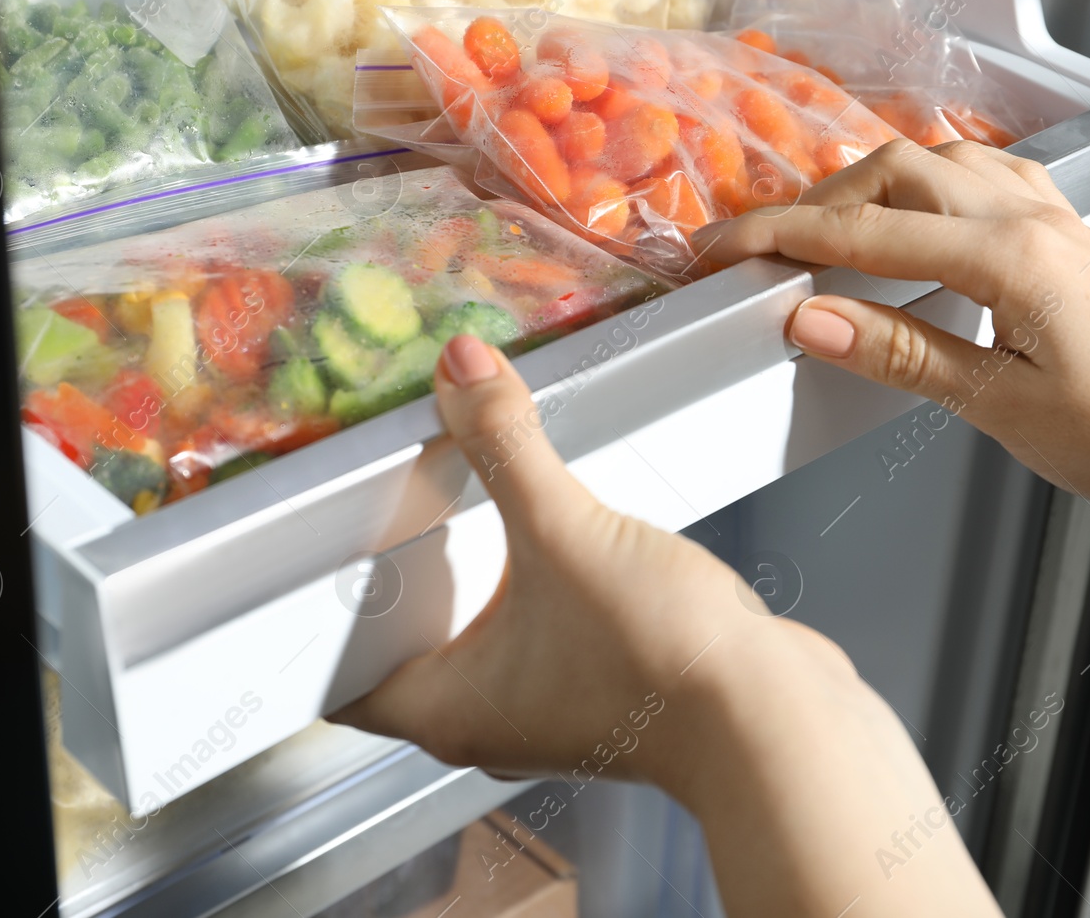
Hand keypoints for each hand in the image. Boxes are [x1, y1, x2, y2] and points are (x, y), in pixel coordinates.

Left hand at [333, 335, 1003, 916]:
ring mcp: (546, 708)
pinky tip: (546, 526)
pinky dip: (529, 578)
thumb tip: (463, 370)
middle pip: (408, 641)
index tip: (313, 550)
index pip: (340, 678)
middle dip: (398, 567)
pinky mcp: (600, 685)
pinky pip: (538, 626)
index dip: (315, 617)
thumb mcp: (565, 530)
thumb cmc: (665, 666)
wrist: (776, 718)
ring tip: (459, 493)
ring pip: (479, 632)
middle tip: (383, 494)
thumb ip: (505, 442)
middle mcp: (488, 720)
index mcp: (446, 708)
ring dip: (469, 569)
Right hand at [694, 139, 1089, 576]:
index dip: (782, 238)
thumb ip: (901, 354)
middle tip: (760, 248)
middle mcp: (1029, 217)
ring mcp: (1049, 216)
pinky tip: (908, 217)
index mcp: (1009, 257)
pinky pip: (978, 176)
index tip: (724, 251)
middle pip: (894, 171)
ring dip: (866, 188)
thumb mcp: (1001, 406)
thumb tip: (813, 321)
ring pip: (935, 163)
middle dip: (815, 202)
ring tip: (818, 234)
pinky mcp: (1061, 232)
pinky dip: (921, 186)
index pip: (864, 232)